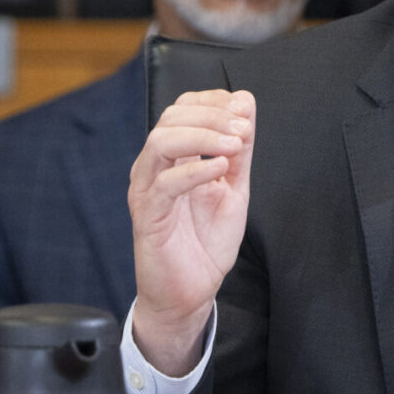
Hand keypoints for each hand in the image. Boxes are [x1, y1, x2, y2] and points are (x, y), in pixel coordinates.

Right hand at [128, 89, 254, 375]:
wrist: (190, 292)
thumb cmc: (206, 241)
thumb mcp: (234, 188)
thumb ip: (240, 150)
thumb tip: (246, 103)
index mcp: (173, 157)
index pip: (183, 108)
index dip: (213, 100)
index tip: (243, 109)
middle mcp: (155, 168)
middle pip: (171, 118)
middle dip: (212, 115)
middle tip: (243, 128)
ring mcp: (148, 190)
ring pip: (161, 142)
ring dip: (203, 136)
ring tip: (235, 145)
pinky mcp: (147, 216)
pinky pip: (164, 184)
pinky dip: (194, 170)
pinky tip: (220, 169)